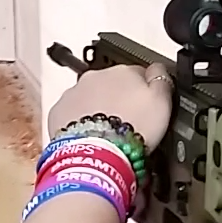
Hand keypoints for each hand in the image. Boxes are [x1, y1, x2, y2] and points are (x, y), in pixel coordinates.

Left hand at [47, 63, 173, 151]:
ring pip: (90, 98)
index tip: (145, 110)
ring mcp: (75, 93)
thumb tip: (159, 69)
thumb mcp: (162, 102)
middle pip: (111, 86)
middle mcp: (97, 77)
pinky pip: (71, 114)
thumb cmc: (131, 130)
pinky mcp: (59, 111)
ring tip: (108, 134)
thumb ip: (162, 80)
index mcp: (124, 72)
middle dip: (118, 101)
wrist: (98, 153)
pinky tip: (90, 137)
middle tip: (126, 125)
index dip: (144, 94)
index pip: (138, 74)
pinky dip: (79, 123)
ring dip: (98, 111)